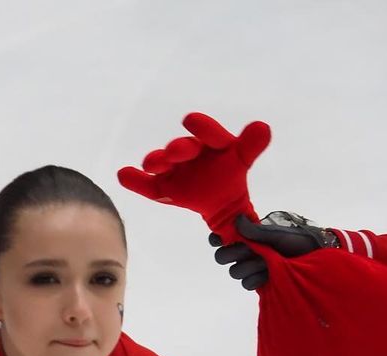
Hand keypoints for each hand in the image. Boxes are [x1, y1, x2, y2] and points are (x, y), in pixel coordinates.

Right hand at [118, 112, 270, 238]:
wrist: (221, 203)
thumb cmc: (230, 175)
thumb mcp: (242, 159)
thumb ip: (251, 146)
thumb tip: (263, 127)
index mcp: (210, 143)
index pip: (208, 134)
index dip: (201, 128)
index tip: (190, 121)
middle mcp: (189, 152)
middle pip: (182, 149)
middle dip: (178, 150)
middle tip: (173, 152)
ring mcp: (174, 169)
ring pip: (163, 165)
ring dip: (156, 162)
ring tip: (151, 164)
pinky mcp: (163, 187)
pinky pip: (148, 185)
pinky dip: (135, 180)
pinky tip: (123, 174)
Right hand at [209, 211, 338, 289]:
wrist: (317, 257)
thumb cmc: (299, 239)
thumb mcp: (278, 233)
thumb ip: (256, 231)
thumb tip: (237, 221)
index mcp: (248, 235)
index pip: (222, 236)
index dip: (217, 238)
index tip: (221, 238)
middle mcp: (247, 251)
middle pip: (222, 257)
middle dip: (233, 254)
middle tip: (249, 250)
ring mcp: (251, 267)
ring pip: (235, 271)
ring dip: (250, 267)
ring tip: (267, 262)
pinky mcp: (258, 281)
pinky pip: (246, 283)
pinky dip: (256, 279)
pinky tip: (268, 274)